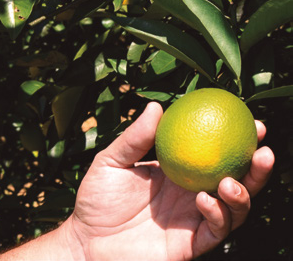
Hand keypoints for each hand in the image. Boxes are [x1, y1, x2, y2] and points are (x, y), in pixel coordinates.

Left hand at [60, 102, 274, 260]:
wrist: (87, 241)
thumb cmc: (96, 198)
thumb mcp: (112, 161)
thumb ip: (135, 137)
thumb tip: (157, 106)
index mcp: (177, 170)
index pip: (213, 152)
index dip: (236, 139)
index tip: (252, 121)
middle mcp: (191, 193)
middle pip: (235, 180)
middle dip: (255, 167)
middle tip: (263, 149)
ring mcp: (193, 219)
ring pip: (235, 208)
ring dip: (242, 194)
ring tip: (230, 181)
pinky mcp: (191, 244)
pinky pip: (215, 230)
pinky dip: (217, 214)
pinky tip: (205, 199)